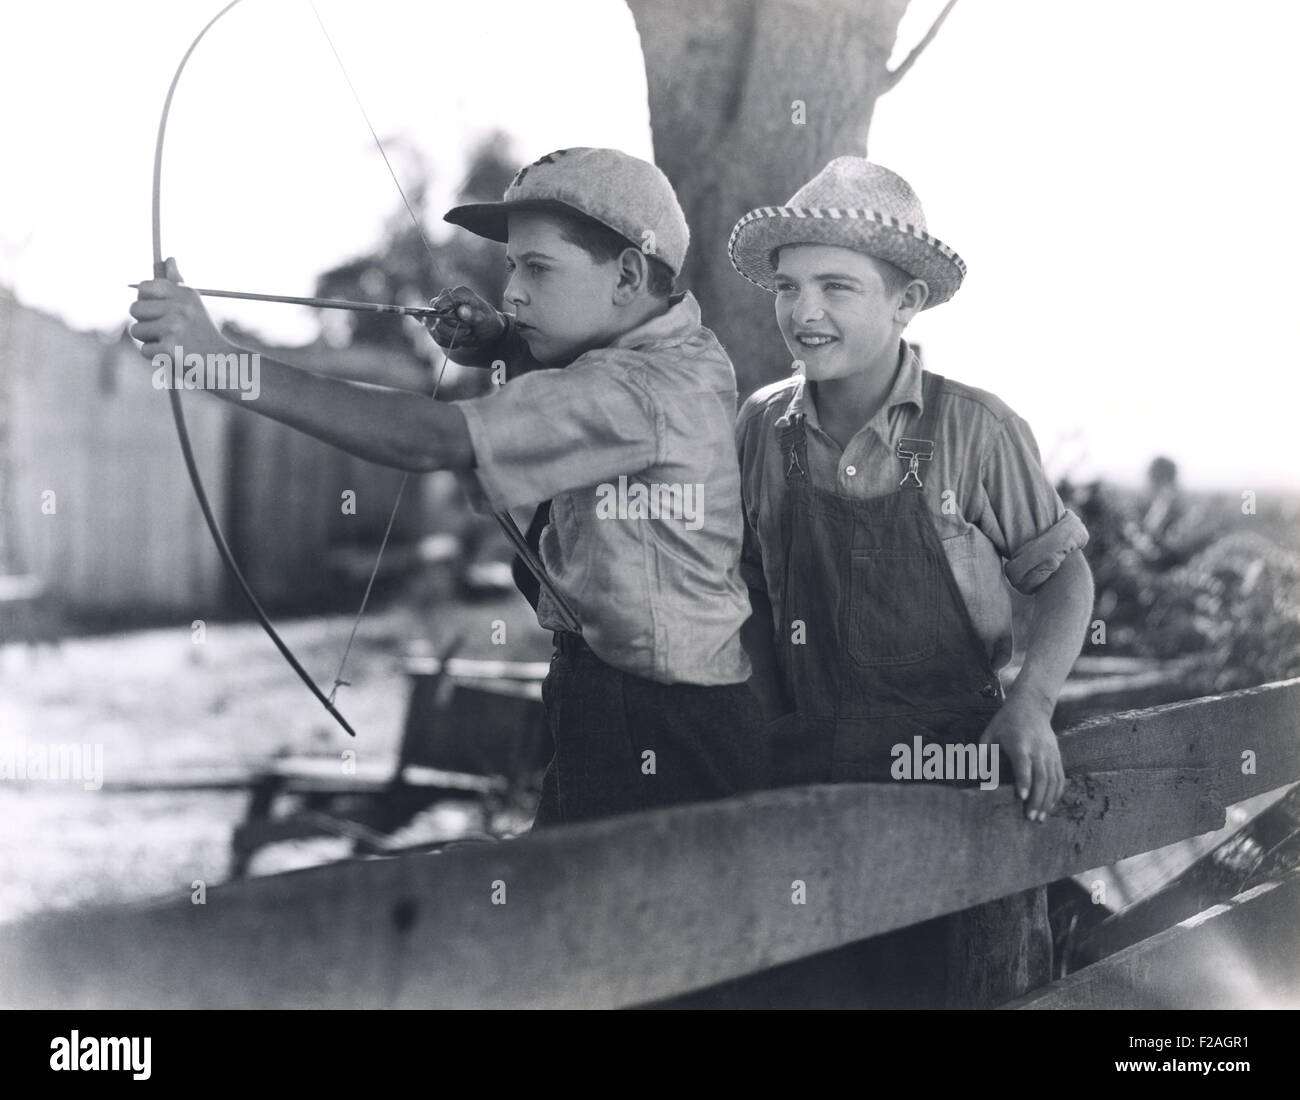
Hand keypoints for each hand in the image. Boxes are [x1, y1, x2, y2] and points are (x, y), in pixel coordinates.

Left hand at [128, 258, 227, 359]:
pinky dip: (156, 357)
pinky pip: (145, 350)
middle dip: (145, 322)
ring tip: (171, 344)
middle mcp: (179, 308)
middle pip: (134, 309)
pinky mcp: (169, 349)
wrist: (223, 364)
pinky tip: (173, 356)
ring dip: (149, 340)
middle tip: (166, 331)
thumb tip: (169, 259)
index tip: (159, 311)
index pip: (143, 287)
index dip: (146, 301)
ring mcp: (173, 328)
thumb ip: (176, 283)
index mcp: (183, 294)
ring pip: (137, 331)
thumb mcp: (193, 304)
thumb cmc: (203, 334)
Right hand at [424, 285, 505, 356]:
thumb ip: (473, 316)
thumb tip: (462, 311)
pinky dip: (448, 341)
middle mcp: (446, 297)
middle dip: (454, 331)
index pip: (440, 305)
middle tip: (469, 331)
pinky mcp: (435, 321)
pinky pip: (436, 336)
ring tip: (466, 334)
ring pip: (436, 329)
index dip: (449, 319)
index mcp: (459, 293)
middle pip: (437, 318)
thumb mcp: (486, 321)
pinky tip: (459, 338)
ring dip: (452, 337)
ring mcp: (438, 309)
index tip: (467, 327)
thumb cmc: (487, 323)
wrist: (485, 333)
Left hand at [979, 693, 1064, 821]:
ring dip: (1048, 800)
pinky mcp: (1057, 756)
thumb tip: (975, 775)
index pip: (1024, 764)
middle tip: (1031, 818)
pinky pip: (1060, 777)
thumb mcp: (989, 734)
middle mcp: (1038, 749)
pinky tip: (1050, 806)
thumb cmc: (1005, 722)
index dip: (1023, 781)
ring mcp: (1050, 753)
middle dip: (1037, 799)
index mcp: (1020, 743)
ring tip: (1040, 818)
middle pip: (1041, 776)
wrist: (1031, 706)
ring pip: (1053, 780)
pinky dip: (1057, 793)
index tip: (1020, 798)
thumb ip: (981, 755)